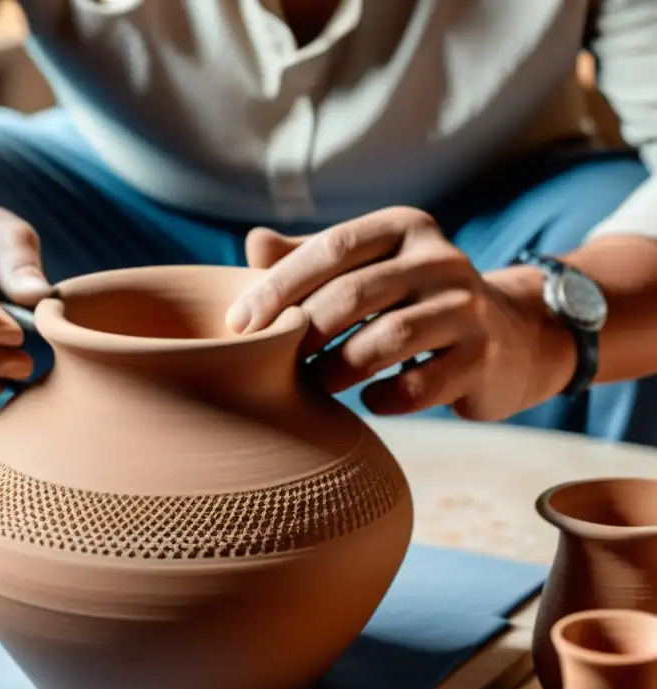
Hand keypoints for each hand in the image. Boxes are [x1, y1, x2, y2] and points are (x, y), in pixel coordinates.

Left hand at [226, 207, 574, 419]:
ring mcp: (468, 308)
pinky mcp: (482, 359)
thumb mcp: (368, 266)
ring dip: (337, 368)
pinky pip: (421, 384)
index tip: (238, 324)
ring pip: (388, 338)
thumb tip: (253, 244)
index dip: (279, 286)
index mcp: (404, 227)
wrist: (508, 337)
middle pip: (355, 293)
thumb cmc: (411, 300)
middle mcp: (441, 259)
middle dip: (303, 332)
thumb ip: (310, 256)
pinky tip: (368, 401)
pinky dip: (384, 398)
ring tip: (311, 385)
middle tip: (269, 362)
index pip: (333, 248)